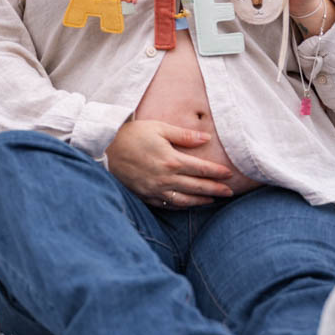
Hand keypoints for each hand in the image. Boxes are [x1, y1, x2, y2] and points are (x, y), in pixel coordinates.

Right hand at [106, 120, 234, 206]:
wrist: (105, 149)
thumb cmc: (133, 135)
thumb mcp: (159, 128)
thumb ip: (184, 135)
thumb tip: (206, 139)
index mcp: (171, 160)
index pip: (201, 169)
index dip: (217, 173)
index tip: (229, 175)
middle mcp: (165, 178)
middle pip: (197, 187)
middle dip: (215, 190)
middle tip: (229, 192)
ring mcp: (155, 189)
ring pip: (184, 200)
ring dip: (201, 201)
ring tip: (212, 200)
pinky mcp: (145, 195)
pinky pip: (168, 205)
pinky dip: (181, 206)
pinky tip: (189, 204)